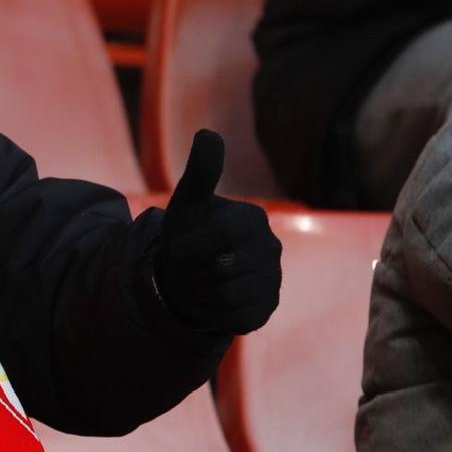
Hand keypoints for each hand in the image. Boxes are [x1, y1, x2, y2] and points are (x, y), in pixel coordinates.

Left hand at [151, 130, 281, 333]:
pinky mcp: (266, 309)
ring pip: (226, 295)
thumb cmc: (187, 234)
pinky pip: (234, 318)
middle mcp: (270, 248)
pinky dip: (213, 313)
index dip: (191, 246)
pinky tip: (212, 300)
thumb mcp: (187, 202)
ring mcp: (272, 280)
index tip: (179, 247)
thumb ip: (200, 171)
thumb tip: (208, 133)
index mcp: (252, 219)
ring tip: (199, 282)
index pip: (222, 236)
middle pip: (220, 269)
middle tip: (190, 267)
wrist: (185, 276)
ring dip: (200, 293)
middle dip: (192, 272)